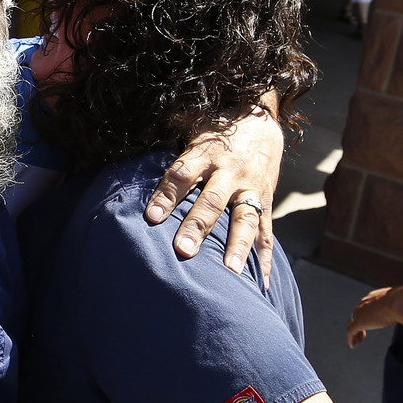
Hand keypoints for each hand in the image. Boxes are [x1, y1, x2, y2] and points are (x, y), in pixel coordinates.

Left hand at [146, 106, 283, 280]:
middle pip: (212, 200)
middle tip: (183, 250)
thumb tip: (135, 188)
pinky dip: (264, 256)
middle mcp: (230, 171)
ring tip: (230, 271)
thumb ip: (174, 165)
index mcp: (206, 154)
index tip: (152, 217)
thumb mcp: (193, 139)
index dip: (166, 195)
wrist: (260, 122)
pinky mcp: (267, 200)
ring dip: (237, 246)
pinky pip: (266, 230)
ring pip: (245, 218)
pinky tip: (260, 280)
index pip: (182, 174)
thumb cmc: (216, 136)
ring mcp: (251, 187)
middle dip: (198, 226)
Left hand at [347, 286, 402, 346]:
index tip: (370, 322)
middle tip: (362, 333)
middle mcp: (364, 303)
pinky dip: (351, 338)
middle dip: (359, 323)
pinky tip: (353, 345)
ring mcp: (360, 312)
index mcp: (374, 297)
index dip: (366, 314)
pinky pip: (350, 332)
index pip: (365, 305)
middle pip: (356, 314)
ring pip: (352, 323)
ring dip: (355, 333)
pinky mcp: (359, 322)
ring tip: (356, 342)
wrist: (400, 301)